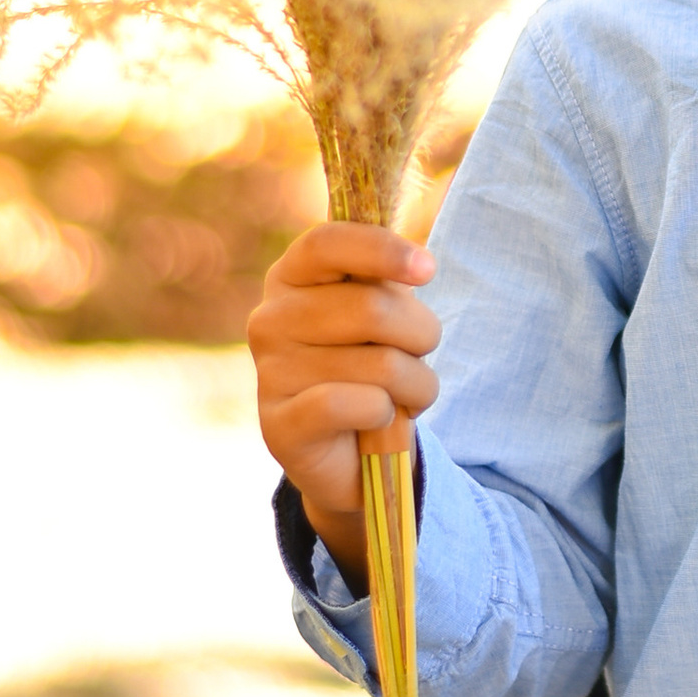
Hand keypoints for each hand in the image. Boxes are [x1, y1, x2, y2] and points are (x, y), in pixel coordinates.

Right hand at [247, 223, 438, 583]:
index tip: (427, 270)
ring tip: (404, 394)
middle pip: (371, 308)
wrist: (350, 453)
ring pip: (380, 365)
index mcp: (291, 277)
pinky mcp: (280, 426)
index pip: (326, 244)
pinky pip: (358, 404)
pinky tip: (377, 418)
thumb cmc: (372, 365)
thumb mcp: (382, 314)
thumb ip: (386, 281)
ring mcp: (270, 373)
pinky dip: (386, 413)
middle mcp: (270, 319)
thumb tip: (416, 263)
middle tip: (420, 354)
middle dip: (422, 335)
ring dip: (416, 384)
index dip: (381, 250)